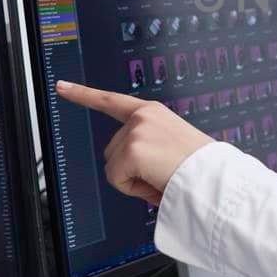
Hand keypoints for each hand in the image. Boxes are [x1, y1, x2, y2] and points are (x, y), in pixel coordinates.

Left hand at [54, 81, 211, 204]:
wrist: (214, 179)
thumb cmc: (200, 168)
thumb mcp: (171, 144)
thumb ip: (146, 144)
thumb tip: (127, 166)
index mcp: (152, 112)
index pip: (111, 101)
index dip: (83, 94)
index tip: (61, 87)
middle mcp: (142, 116)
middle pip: (110, 151)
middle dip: (129, 168)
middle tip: (161, 172)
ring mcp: (136, 131)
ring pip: (113, 168)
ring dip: (133, 180)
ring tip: (162, 176)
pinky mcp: (132, 150)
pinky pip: (117, 180)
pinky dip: (134, 189)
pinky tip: (156, 182)